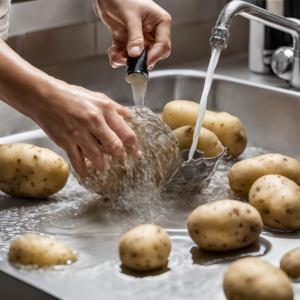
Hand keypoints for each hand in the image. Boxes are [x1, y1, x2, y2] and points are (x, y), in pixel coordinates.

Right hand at [0, 40, 140, 180]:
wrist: (44, 96)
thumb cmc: (72, 96)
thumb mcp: (98, 97)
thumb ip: (117, 109)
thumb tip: (131, 117)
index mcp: (105, 110)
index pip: (126, 133)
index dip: (132, 144)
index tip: (133, 149)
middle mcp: (95, 122)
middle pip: (114, 146)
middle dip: (120, 156)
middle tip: (121, 158)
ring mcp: (79, 133)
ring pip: (97, 156)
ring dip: (103, 164)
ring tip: (104, 165)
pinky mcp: (66, 141)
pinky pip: (77, 160)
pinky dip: (82, 171)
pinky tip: (86, 176)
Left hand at [93, 0, 171, 69]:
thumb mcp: (130, 16)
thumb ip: (134, 36)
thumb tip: (136, 54)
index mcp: (160, 23)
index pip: (163, 45)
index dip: (154, 56)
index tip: (144, 63)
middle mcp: (151, 32)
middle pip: (152, 54)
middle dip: (139, 60)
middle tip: (130, 62)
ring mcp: (139, 37)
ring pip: (136, 57)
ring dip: (125, 59)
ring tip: (116, 55)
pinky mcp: (127, 40)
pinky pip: (124, 54)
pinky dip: (118, 56)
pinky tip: (113, 50)